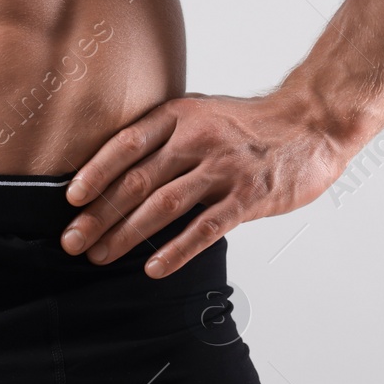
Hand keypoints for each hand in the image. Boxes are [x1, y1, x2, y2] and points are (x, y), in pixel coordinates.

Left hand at [60, 91, 348, 276]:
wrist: (312, 123)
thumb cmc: (245, 125)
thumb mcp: (197, 115)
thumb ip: (161, 139)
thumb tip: (111, 174)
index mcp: (177, 117)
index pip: (125, 144)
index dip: (95, 172)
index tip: (71, 199)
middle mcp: (196, 140)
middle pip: (136, 181)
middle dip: (99, 215)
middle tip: (72, 241)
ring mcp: (223, 169)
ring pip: (163, 206)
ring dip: (126, 235)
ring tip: (100, 256)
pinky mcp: (248, 197)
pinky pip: (205, 228)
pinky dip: (176, 250)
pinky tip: (153, 268)